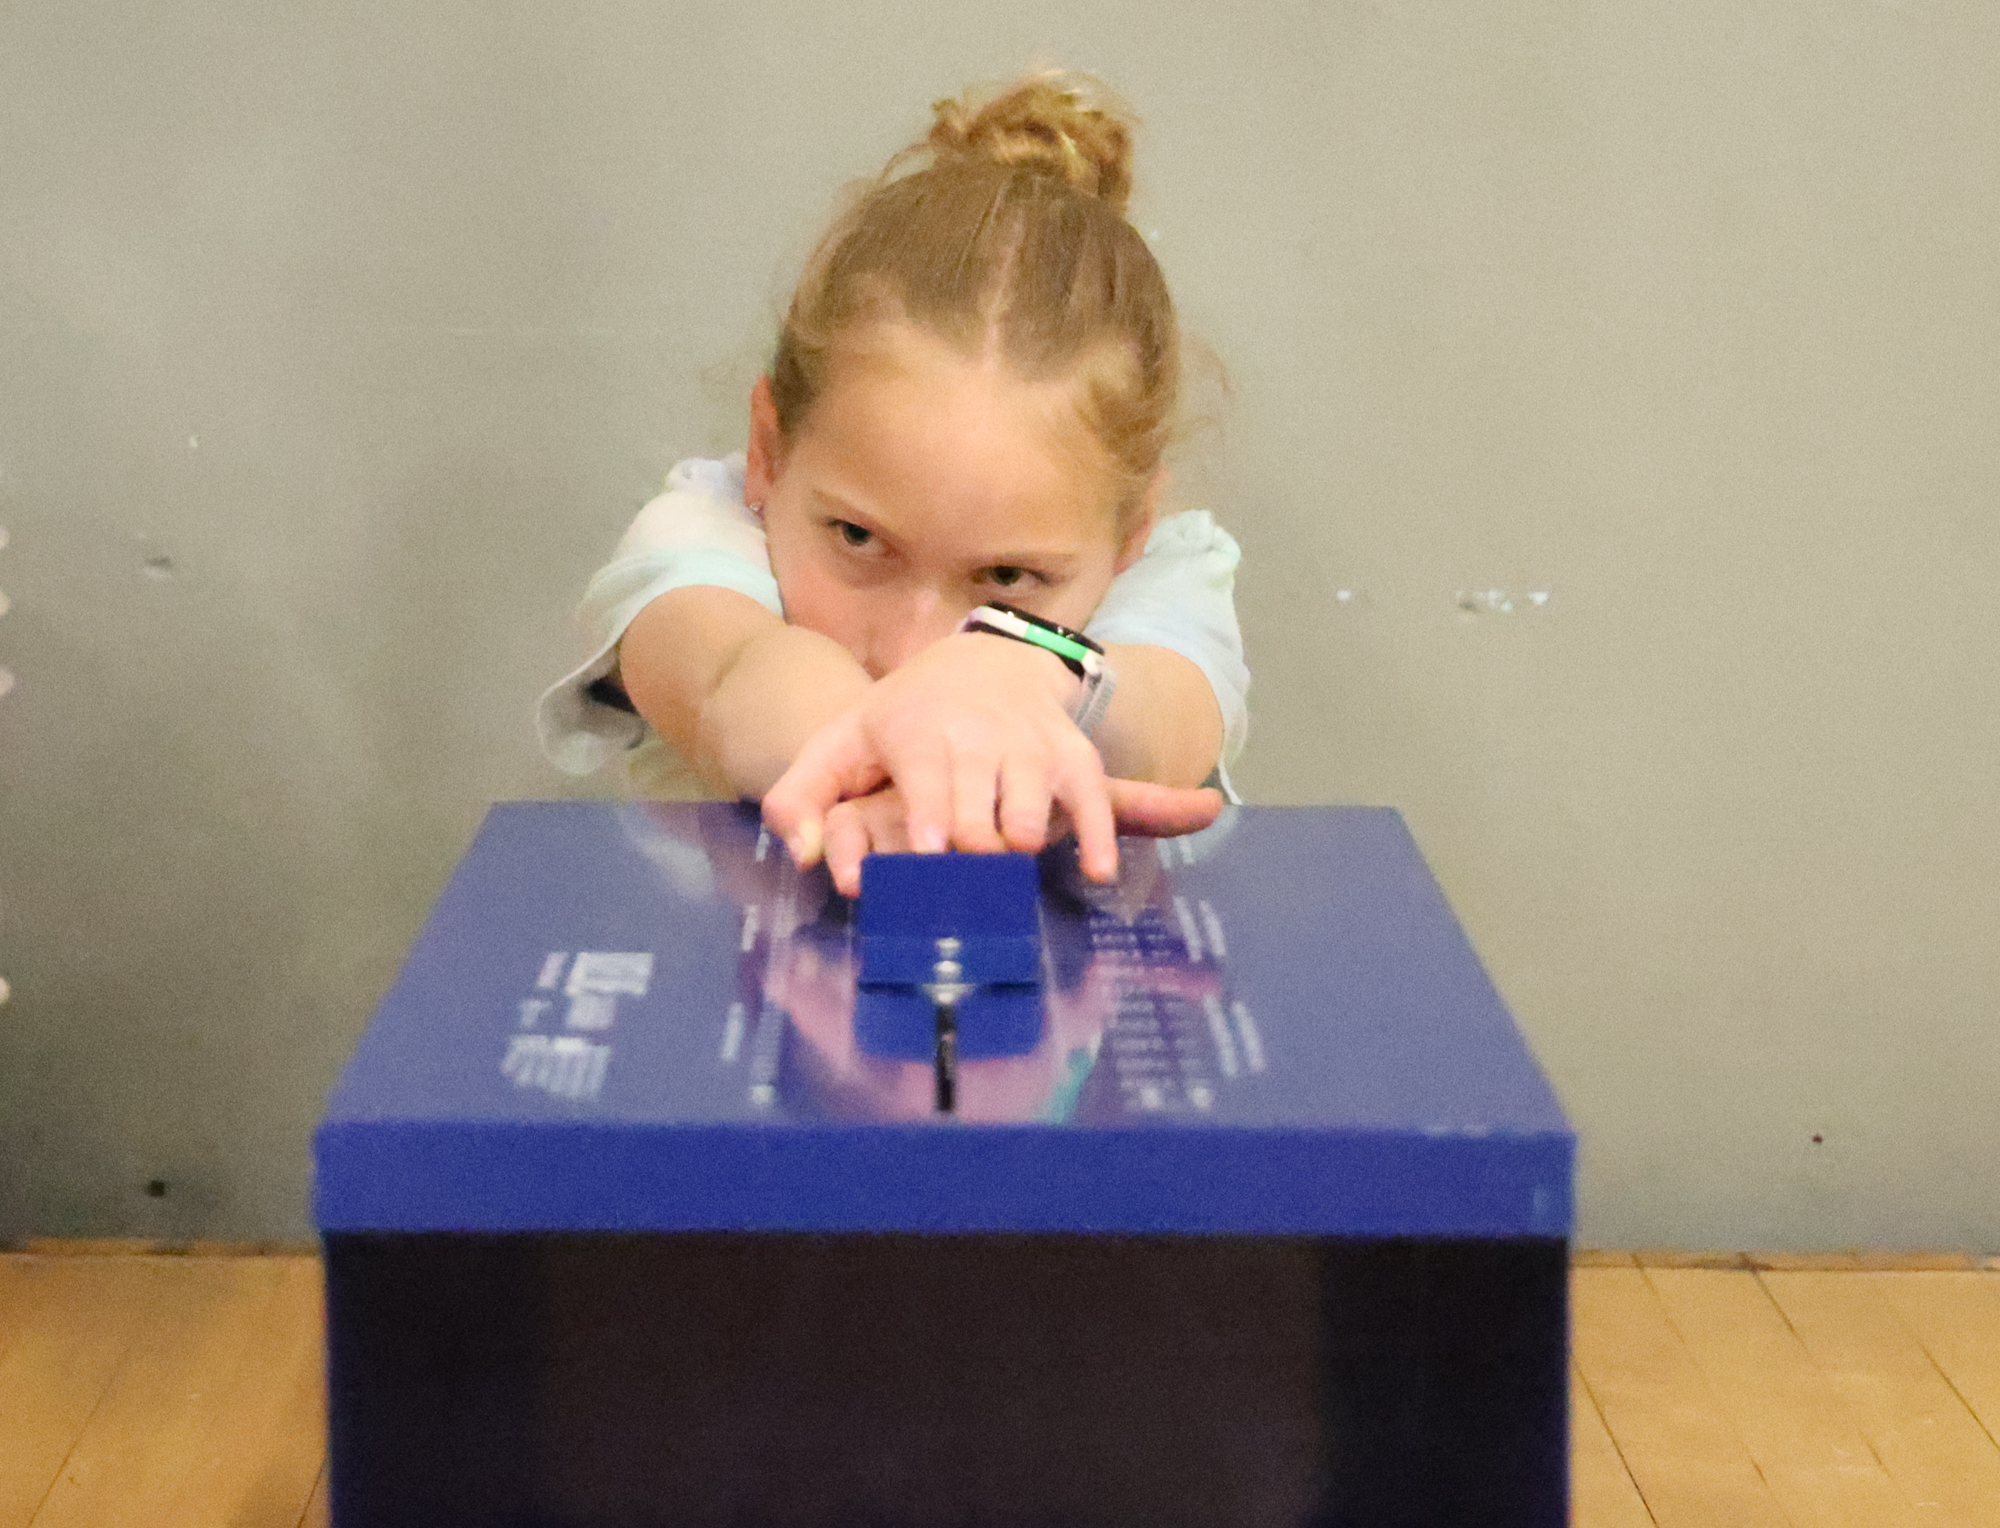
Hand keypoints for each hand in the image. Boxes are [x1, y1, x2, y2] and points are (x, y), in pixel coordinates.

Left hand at [761, 631, 1219, 885]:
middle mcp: (975, 732)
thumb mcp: (838, 745)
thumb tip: (801, 854)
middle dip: (975, 837)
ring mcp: (1027, 743)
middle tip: (968, 877)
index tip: (932, 848)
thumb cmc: (896, 724)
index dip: (931, 808)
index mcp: (913, 729)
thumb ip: (800, 800)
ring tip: (1015, 868)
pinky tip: (1097, 871)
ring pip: (1031, 797)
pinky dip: (1098, 830)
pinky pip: (1090, 792)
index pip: (925, 768)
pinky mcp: (1069, 754)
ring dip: (1026, 834)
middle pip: (979, 794)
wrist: (979, 662)